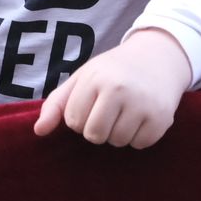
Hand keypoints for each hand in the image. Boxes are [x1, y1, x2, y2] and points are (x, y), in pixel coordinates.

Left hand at [33, 28, 191, 148]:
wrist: (158, 56)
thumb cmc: (113, 70)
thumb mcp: (82, 78)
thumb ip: (56, 104)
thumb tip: (38, 132)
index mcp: (94, 78)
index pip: (73, 121)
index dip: (80, 116)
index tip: (92, 102)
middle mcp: (118, 90)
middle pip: (94, 135)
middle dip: (98, 128)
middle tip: (108, 110)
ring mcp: (142, 104)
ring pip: (117, 142)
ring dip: (118, 133)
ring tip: (125, 111)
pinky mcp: (162, 118)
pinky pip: (140, 144)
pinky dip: (138, 136)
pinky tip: (141, 116)